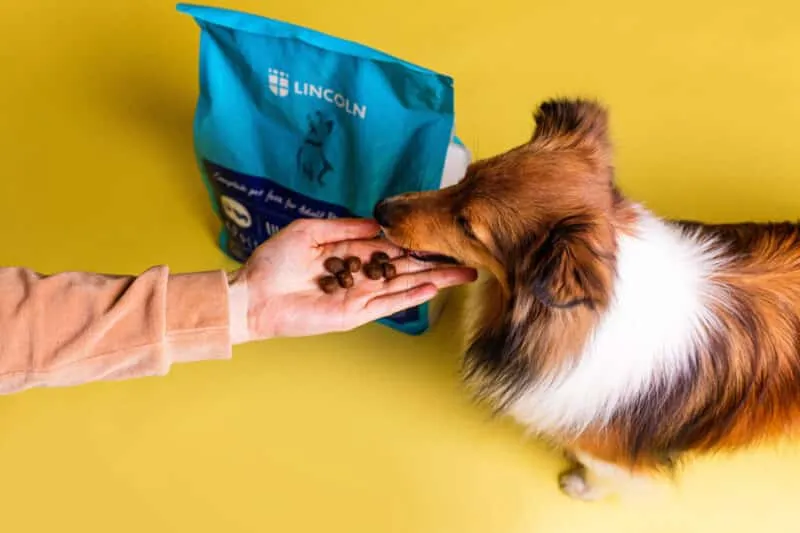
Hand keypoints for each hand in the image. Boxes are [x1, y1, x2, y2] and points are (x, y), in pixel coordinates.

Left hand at [228, 218, 476, 341]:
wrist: (254, 295)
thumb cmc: (274, 262)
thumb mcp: (309, 231)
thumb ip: (345, 227)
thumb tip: (378, 224)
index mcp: (351, 254)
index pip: (391, 247)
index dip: (417, 242)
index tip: (441, 236)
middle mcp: (361, 275)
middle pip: (407, 268)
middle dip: (436, 263)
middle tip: (467, 258)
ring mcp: (360, 296)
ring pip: (405, 286)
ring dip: (434, 280)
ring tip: (463, 274)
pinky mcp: (354, 314)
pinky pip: (388, 304)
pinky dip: (411, 296)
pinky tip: (433, 287)